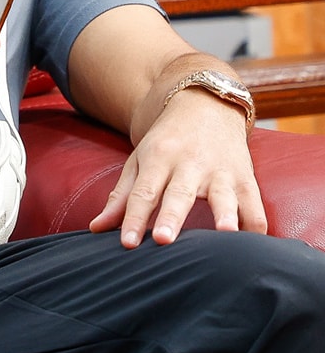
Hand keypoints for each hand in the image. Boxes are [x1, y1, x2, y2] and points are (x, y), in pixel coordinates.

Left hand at [89, 89, 266, 247]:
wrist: (205, 104)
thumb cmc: (166, 142)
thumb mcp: (139, 161)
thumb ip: (121, 197)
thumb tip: (95, 228)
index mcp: (158, 158)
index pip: (143, 192)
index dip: (134, 218)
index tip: (126, 244)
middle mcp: (189, 164)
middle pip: (178, 194)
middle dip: (171, 217)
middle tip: (164, 241)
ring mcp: (220, 170)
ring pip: (223, 195)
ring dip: (224, 214)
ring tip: (225, 233)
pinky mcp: (246, 177)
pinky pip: (254, 205)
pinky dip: (256, 226)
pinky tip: (254, 248)